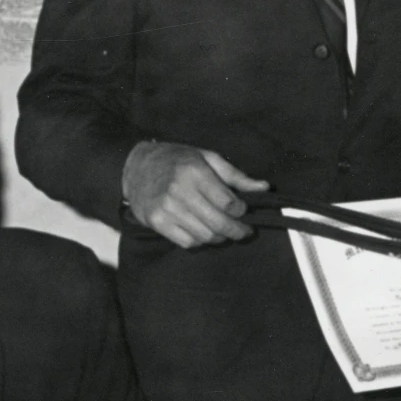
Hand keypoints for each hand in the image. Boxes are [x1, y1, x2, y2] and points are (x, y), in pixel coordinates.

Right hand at [123, 141, 268, 247]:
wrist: (136, 167)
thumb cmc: (176, 160)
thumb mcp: (207, 158)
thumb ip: (236, 176)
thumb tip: (264, 188)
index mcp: (195, 172)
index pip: (229, 203)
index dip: (242, 211)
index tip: (245, 211)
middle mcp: (180, 191)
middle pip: (219, 223)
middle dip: (237, 231)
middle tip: (244, 231)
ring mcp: (167, 209)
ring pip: (205, 236)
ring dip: (220, 237)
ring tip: (224, 230)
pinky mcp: (157, 222)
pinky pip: (188, 242)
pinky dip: (201, 241)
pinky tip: (203, 232)